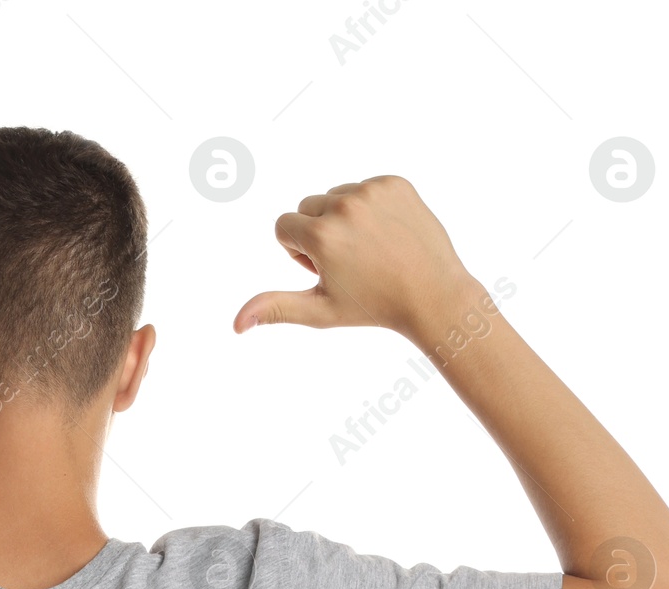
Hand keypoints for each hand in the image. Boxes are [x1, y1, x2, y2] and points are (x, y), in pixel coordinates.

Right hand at [234, 175, 479, 344]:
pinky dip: (369, 208)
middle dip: (318, 232)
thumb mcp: (319, 311)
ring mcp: (372, 191)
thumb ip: (275, 308)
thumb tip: (236, 325)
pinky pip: (364, 187)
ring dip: (342, 218)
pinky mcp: (395, 183)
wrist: (433, 294)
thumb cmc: (373, 307)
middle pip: (306, 207)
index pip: (283, 226)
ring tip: (369, 248)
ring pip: (334, 196)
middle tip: (348, 262)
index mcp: (321, 235)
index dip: (298, 252)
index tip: (325, 269)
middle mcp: (344, 205)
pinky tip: (386, 234)